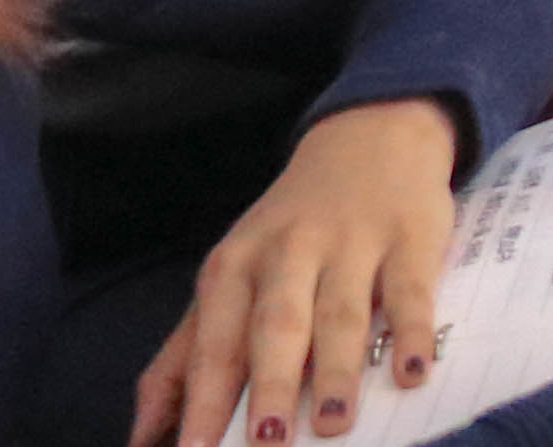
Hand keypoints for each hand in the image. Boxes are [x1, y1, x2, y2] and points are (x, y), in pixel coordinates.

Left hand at [133, 98, 455, 444]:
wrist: (372, 137)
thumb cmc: (291, 231)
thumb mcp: (229, 277)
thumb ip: (185, 356)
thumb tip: (142, 434)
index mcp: (233, 267)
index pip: (214, 344)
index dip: (202, 401)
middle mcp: (287, 252)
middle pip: (275, 326)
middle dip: (268, 386)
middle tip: (265, 443)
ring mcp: (351, 242)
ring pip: (340, 312)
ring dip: (335, 369)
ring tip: (331, 422)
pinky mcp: (409, 237)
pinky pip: (409, 289)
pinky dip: (410, 331)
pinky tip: (410, 371)